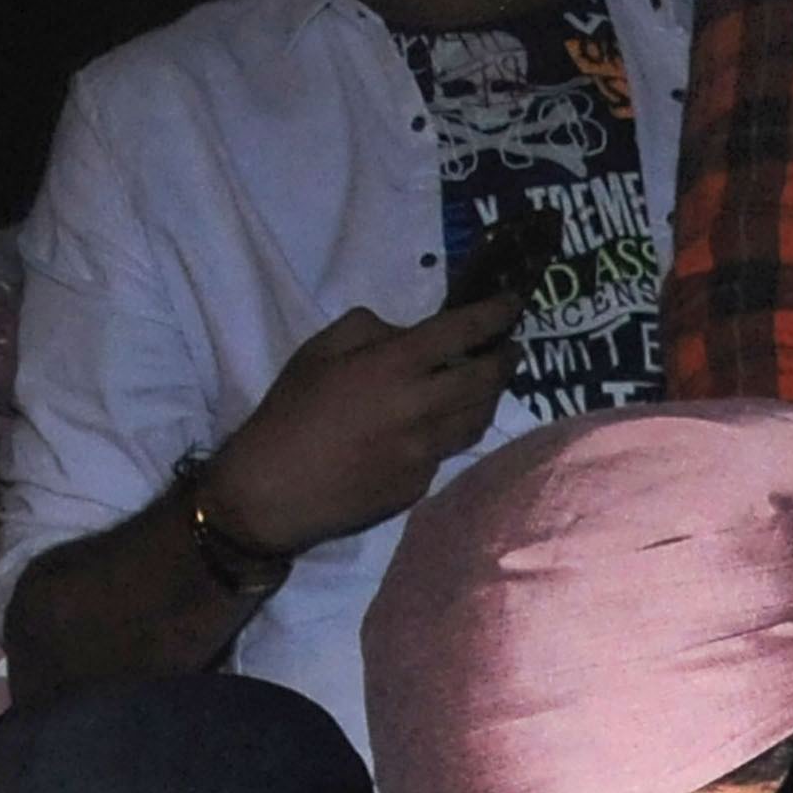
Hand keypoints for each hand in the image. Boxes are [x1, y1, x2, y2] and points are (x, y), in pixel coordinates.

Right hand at [202, 293, 520, 558]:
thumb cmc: (290, 411)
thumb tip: (408, 333)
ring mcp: (427, 451)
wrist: (278, 489)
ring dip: (490, 398)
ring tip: (489, 384)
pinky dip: (451, 430)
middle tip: (512, 349)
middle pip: (484, 381)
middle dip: (505, 361)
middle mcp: (421, 409)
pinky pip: (447, 449)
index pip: (460, 333)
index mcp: (393, 366)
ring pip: (476, 420)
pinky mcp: (422, 483)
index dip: (494, 315)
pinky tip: (440, 423)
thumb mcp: (318, 350)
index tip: (514, 303)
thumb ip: (369, 330)